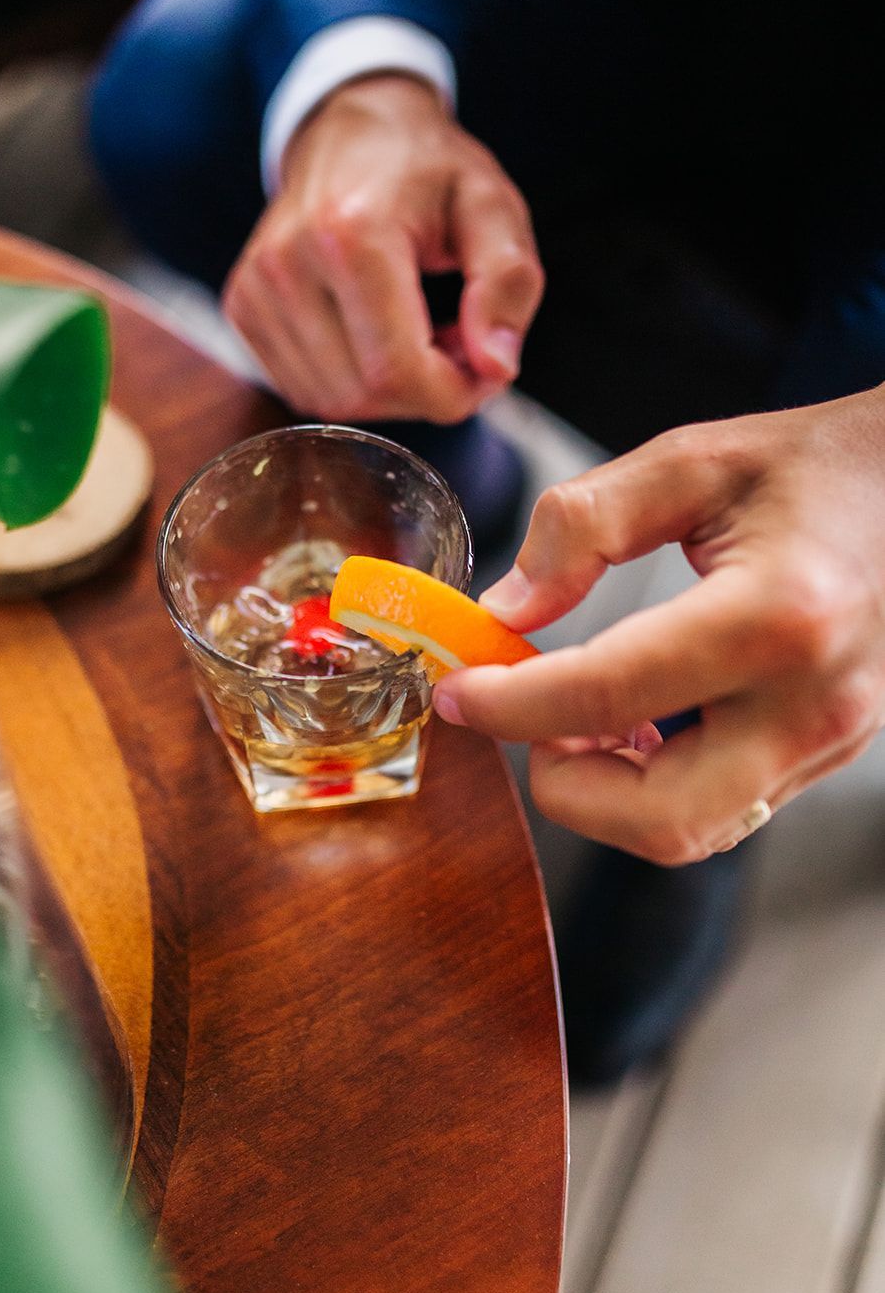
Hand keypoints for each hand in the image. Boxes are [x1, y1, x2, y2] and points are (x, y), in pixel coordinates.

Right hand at [222, 74, 543, 422]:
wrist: (350, 131)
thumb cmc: (429, 171)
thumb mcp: (492, 209)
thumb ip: (507, 284)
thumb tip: (497, 369)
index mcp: (352, 234)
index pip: (398, 371)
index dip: (454, 393)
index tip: (486, 368)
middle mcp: (288, 264)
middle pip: (364, 394)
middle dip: (424, 390)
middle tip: (457, 341)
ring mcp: (255, 289)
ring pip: (330, 403)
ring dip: (388, 390)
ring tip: (417, 333)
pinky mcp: (242, 307)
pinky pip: (302, 389)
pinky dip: (350, 382)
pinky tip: (376, 339)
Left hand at [433, 389, 884, 862]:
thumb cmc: (813, 468)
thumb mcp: (691, 461)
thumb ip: (582, 526)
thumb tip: (504, 611)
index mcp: (777, 615)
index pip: (608, 695)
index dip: (511, 704)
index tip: (460, 689)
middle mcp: (813, 701)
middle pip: (658, 817)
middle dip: (564, 785)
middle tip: (528, 714)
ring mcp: (831, 743)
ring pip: (690, 832)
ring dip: (609, 792)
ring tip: (581, 711)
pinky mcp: (828, 758)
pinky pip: (722, 810)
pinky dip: (656, 787)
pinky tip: (637, 722)